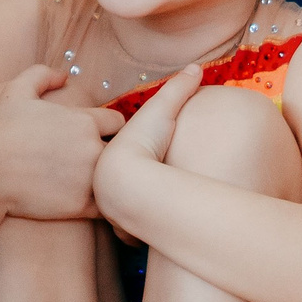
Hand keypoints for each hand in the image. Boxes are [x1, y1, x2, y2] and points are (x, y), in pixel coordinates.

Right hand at [0, 65, 124, 221]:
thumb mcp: (15, 93)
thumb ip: (41, 75)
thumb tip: (64, 76)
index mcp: (84, 121)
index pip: (118, 122)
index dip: (110, 130)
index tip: (99, 138)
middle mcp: (93, 147)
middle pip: (123, 151)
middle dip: (113, 154)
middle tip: (99, 162)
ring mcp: (90, 178)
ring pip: (117, 178)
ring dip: (110, 180)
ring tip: (99, 185)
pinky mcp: (83, 206)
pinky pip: (108, 206)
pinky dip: (103, 205)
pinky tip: (89, 203)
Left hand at [88, 65, 202, 238]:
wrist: (129, 182)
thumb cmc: (145, 143)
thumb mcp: (165, 111)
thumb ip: (180, 89)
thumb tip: (198, 66)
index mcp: (110, 152)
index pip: (113, 151)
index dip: (123, 151)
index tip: (135, 152)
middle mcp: (104, 179)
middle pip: (107, 182)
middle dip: (113, 182)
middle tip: (133, 183)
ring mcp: (110, 205)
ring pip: (115, 211)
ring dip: (124, 212)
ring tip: (140, 210)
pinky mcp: (121, 228)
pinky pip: (128, 235)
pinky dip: (136, 234)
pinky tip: (146, 232)